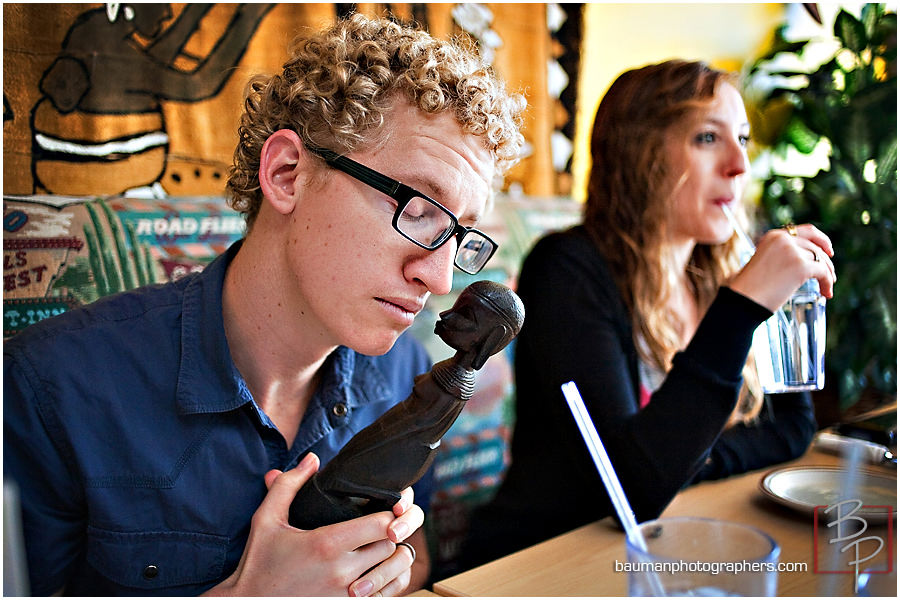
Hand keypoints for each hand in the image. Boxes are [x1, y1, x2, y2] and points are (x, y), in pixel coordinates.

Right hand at [203, 453, 424, 596]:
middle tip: (378, 525)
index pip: (381, 523)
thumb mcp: (266, 520)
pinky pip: (385, 596)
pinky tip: (374, 571)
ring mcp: (346, 596)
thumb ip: (288, 485)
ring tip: (378, 547)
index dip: (388, 512)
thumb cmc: (258, 562)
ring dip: (390, 558)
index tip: (381, 507)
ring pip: (392, 572)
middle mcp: (341, 572)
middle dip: (388, 533)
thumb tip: (312, 459)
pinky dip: (386, 582)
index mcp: (326, 545)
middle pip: (390, 545)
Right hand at [728, 223, 835, 311]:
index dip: (821, 239)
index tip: (828, 250)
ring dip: (827, 274)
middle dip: (826, 261)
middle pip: (816, 246)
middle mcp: (783, 239)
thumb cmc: (749, 288)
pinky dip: (827, 283)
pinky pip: (823, 273)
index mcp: (773, 236)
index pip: (806, 231)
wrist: (743, 300)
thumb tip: (802, 262)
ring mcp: (792, 252)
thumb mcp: (763, 262)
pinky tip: (826, 293)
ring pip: (821, 260)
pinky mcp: (801, 266)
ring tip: (826, 287)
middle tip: (830, 274)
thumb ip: (780, 256)